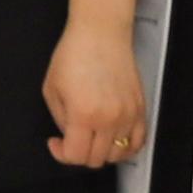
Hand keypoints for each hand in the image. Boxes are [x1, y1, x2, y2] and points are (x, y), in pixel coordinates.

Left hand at [43, 12, 149, 169]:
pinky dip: (126, 147)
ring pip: (119, 154)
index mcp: (84, 114)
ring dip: (102, 152)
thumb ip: (60, 120)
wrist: (100, 33)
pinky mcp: (140, 109)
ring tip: (91, 138)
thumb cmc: (75, 54)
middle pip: (97, 159)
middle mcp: (110, 117)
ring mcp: (128, 114)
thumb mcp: (52, 89)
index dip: (61, 154)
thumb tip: (68, 137)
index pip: (76, 155)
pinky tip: (113, 140)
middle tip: (71, 140)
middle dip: (79, 153)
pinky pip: (138, 141)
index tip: (57, 144)